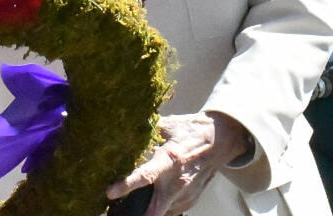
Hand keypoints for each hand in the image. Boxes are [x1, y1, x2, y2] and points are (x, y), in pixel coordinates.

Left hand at [105, 111, 249, 215]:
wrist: (221, 140)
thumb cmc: (192, 131)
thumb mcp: (169, 126)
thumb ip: (148, 131)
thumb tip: (125, 129)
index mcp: (170, 160)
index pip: (145, 176)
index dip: (126, 185)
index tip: (110, 193)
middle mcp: (178, 182)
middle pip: (154, 211)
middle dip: (138, 215)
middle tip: (119, 213)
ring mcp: (186, 194)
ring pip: (161, 211)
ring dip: (148, 208)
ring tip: (136, 199)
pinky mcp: (191, 200)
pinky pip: (171, 209)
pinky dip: (161, 205)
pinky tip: (156, 194)